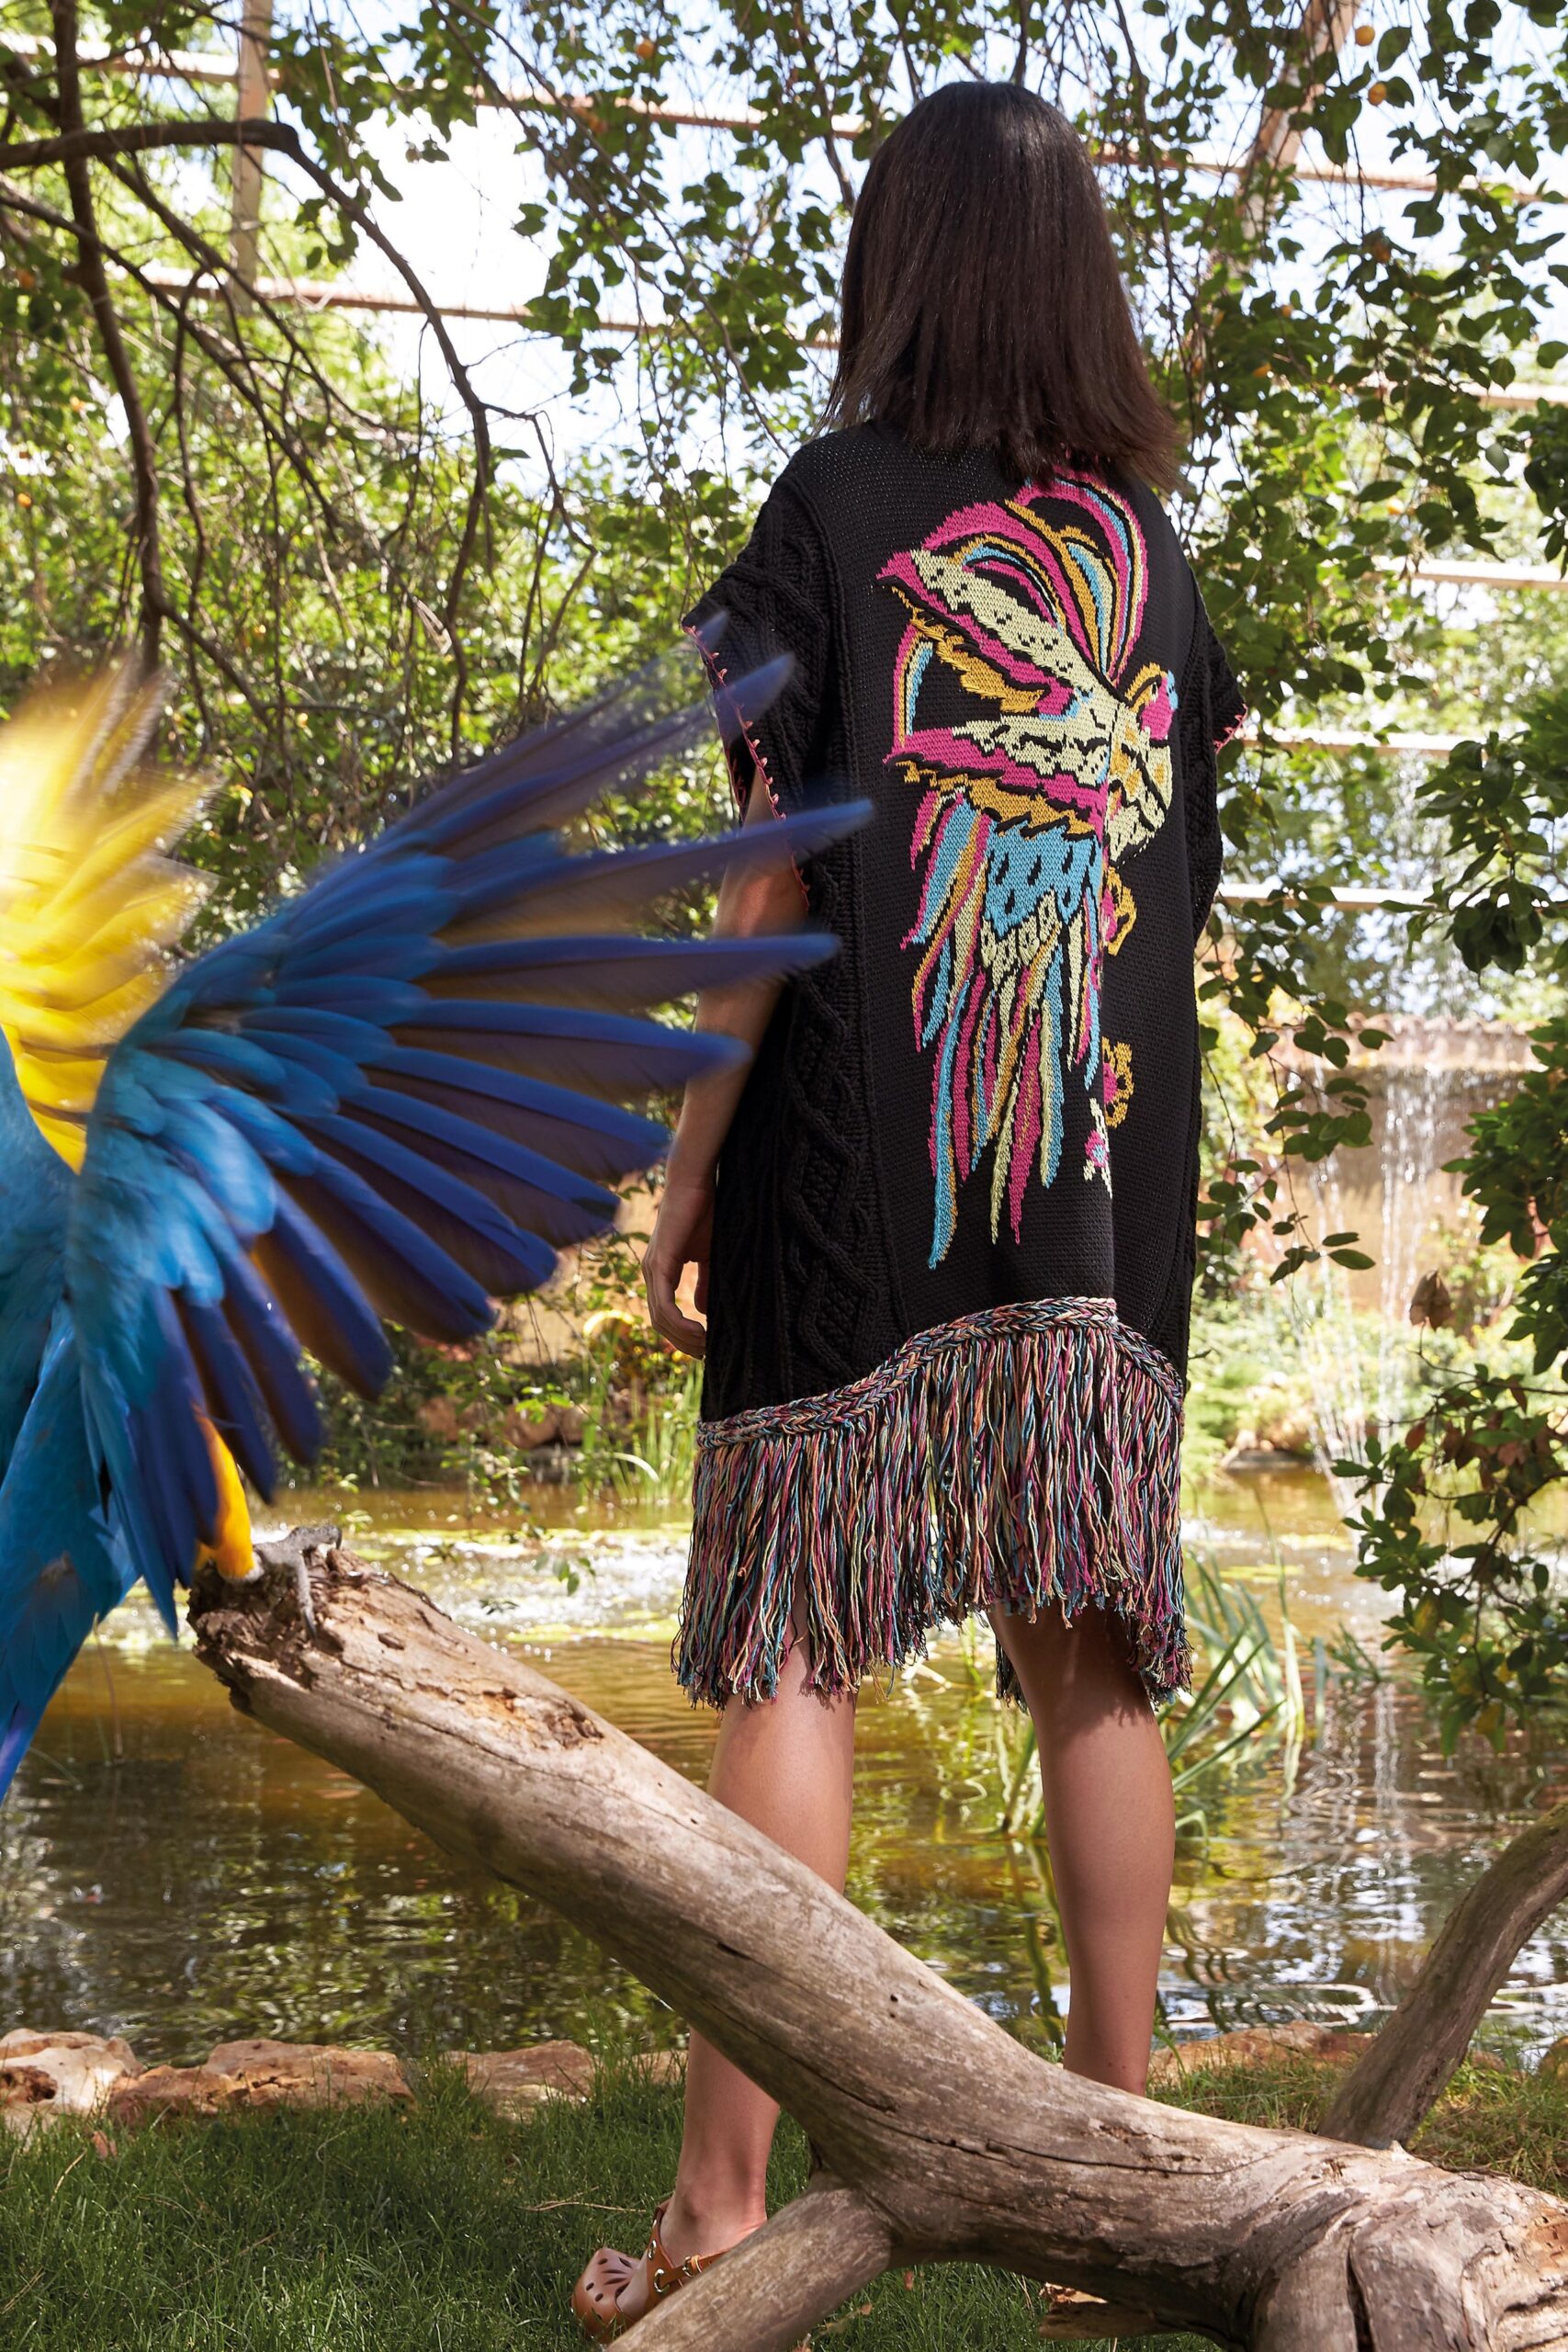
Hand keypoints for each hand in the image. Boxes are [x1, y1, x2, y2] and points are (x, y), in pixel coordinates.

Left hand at [642, 1173, 714, 1357]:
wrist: (696, 1184)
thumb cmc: (704, 1214)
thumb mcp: (709, 1257)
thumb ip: (705, 1284)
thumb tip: (705, 1311)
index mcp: (661, 1272)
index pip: (665, 1314)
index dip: (682, 1335)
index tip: (705, 1348)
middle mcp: (651, 1273)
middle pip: (660, 1323)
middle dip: (683, 1343)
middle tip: (707, 1356)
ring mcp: (652, 1269)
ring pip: (661, 1318)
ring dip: (683, 1338)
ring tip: (706, 1347)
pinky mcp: (659, 1264)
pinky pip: (664, 1304)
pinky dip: (680, 1322)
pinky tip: (700, 1331)